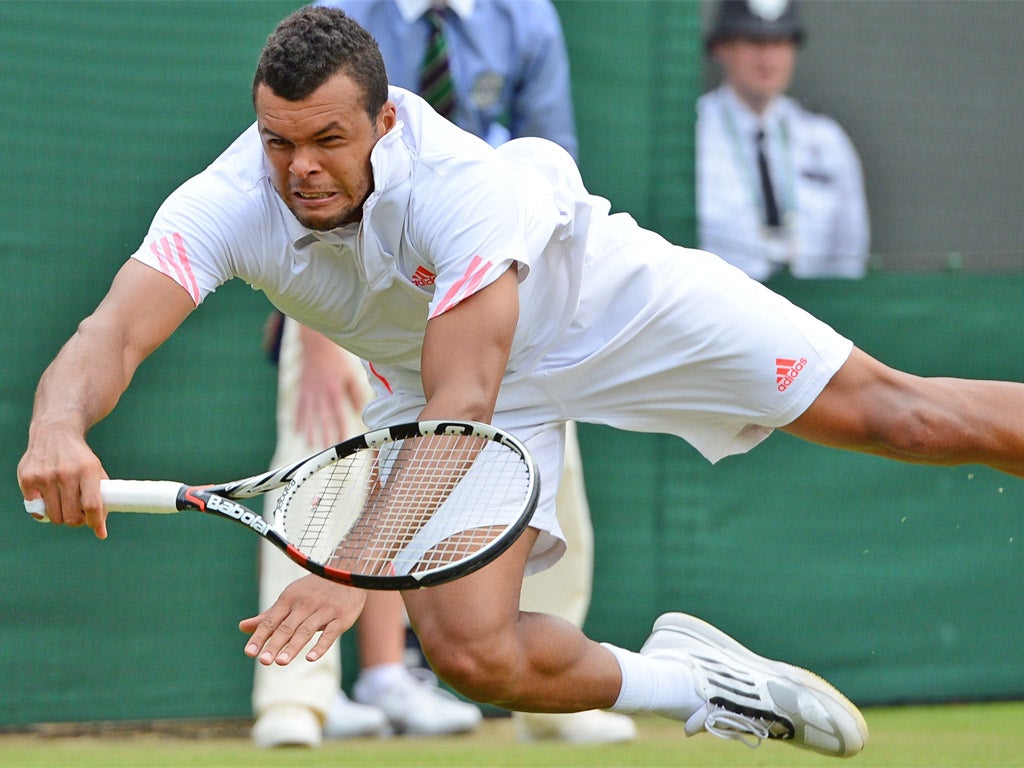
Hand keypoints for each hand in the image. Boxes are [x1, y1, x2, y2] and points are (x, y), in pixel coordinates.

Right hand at [18, 427, 108, 538]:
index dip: (95, 522)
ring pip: (54, 516)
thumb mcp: (95, 471)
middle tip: (78, 515)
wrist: (55, 432)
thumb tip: (101, 531)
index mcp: (87, 470)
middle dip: (77, 521)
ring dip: (61, 516)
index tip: (98, 530)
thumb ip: (101, 498)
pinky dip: (43, 510)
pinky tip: (49, 499)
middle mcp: (65, 473)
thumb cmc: (79, 458)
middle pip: (71, 516)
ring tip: (64, 506)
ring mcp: (44, 476)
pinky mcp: (27, 478)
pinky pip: (36, 510)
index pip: (92, 504)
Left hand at [239, 575, 366, 664]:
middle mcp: (305, 604)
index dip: (260, 636)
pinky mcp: (342, 617)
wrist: (348, 573)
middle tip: (263, 661)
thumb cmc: (313, 591)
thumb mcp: (289, 599)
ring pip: (306, 630)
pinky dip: (321, 646)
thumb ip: (268, 616)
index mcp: (289, 599)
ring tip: (280, 662)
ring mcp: (324, 610)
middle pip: (287, 627)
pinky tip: (310, 658)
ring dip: (293, 646)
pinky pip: (330, 633)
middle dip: (275, 644)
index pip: (271, 620)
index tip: (249, 653)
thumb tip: (242, 627)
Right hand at [295, 325, 368, 447]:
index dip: (341, 429)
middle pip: (323, 419)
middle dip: (325, 435)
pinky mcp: (302, 389)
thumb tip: (360, 410)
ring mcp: (309, 392)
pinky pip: (299, 408)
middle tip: (326, 451)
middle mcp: (320, 394)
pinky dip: (298, 420)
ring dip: (310, 432)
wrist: (316, 341)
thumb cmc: (338, 356)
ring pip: (309, 416)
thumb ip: (356, 392)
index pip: (339, 414)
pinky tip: (297, 431)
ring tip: (311, 445)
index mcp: (334, 390)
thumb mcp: (352, 372)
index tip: (344, 443)